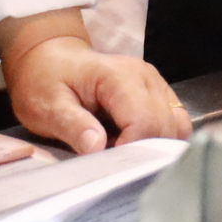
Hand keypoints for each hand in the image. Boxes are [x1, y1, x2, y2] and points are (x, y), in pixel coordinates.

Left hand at [0, 12, 188, 154]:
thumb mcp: (46, 106)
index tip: (107, 163)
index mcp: (119, 78)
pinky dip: (160, 138)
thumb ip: (72, 125)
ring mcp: (155, 84)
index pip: (144, 121)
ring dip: (155, 146)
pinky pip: (174, 120)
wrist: (50, 58)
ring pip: (176, 124)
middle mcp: (146, 78)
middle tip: (112, 161)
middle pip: (165, 125)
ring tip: (124, 153)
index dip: (130, 149)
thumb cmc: (45, 81)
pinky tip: (133, 144)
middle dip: (143, 151)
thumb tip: (97, 147)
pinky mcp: (157, 93)